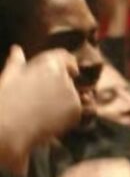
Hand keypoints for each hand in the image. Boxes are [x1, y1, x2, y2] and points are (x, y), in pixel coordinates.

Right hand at [0, 48, 80, 170]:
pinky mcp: (76, 111)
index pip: (67, 58)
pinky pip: (74, 111)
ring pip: (71, 96)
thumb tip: (17, 49)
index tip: (70, 71)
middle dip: (60, 86)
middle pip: (68, 79)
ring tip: (40, 110)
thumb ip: (16, 61)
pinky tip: (47, 120)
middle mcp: (64, 76)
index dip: (68, 64)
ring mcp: (72, 94)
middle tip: (41, 98)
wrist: (9, 128)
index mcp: (49, 63)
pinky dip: (65, 116)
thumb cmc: (6, 100)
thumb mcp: (9, 76)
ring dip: (62, 101)